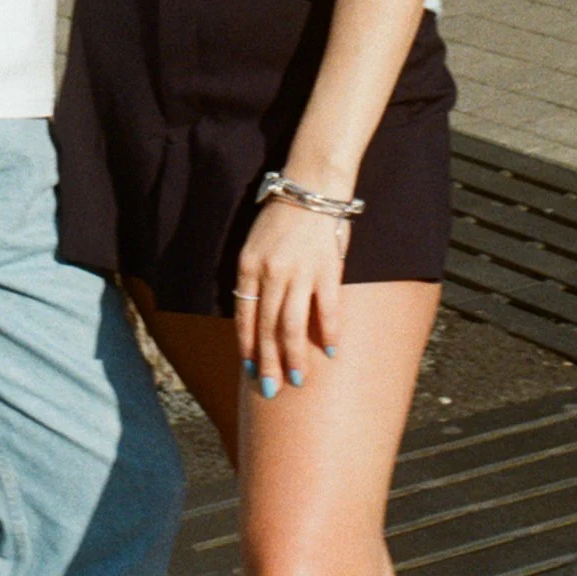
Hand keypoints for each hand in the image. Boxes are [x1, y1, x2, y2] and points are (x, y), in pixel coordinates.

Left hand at [235, 196, 347, 393]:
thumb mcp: (255, 242)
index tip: (250, 370)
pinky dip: (329, 332)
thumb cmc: (282, 216)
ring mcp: (299, 272)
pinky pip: (326, 309)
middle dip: (269, 362)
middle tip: (271, 390)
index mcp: (248, 265)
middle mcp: (271, 272)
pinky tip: (332, 351)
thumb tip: (254, 316)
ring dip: (295, 357)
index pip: (244, 315)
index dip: (247, 346)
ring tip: (297, 380)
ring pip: (293, 326)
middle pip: (267, 327)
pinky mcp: (326, 269)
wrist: (311, 186)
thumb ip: (253, 277)